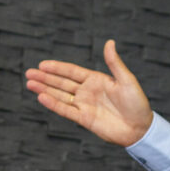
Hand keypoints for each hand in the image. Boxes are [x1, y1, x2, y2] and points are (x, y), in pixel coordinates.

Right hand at [25, 39, 152, 146]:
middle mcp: (87, 92)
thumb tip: (109, 42)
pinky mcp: (84, 119)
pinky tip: (42, 98)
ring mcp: (84, 105)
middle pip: (62, 83)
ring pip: (60, 96)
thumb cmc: (137, 103)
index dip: (57, 68)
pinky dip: (54, 104)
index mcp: (96, 80)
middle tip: (29, 73)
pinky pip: (66, 110)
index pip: (72, 72)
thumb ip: (114, 63)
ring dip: (45, 90)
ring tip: (29, 84)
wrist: (140, 128)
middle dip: (45, 78)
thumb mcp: (126, 80)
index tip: (42, 64)